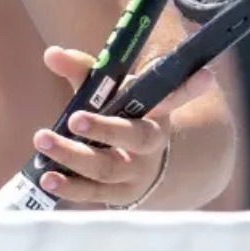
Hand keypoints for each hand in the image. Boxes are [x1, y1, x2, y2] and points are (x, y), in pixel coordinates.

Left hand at [24, 45, 218, 208]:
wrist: (142, 169)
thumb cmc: (121, 119)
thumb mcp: (110, 92)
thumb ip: (83, 71)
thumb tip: (51, 54)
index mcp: (156, 112)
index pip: (175, 95)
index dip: (191, 87)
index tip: (206, 76)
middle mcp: (150, 143)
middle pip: (132, 136)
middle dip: (103, 127)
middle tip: (74, 118)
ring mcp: (135, 173)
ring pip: (105, 167)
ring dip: (72, 155)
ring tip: (43, 140)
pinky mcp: (119, 197)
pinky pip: (93, 193)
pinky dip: (69, 186)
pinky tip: (48, 177)